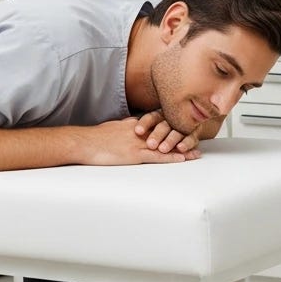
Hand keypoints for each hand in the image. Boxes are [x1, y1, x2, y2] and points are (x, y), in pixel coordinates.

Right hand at [81, 117, 197, 165]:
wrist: (83, 142)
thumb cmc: (94, 137)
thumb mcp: (113, 127)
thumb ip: (126, 127)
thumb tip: (133, 127)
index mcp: (135, 124)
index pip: (159, 122)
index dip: (174, 125)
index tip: (185, 128)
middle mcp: (140, 131)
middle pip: (167, 132)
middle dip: (183, 136)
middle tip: (197, 139)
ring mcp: (138, 142)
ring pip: (166, 144)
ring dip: (182, 149)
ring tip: (196, 153)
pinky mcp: (134, 155)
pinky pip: (156, 156)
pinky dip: (170, 157)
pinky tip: (181, 159)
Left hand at [133, 111, 202, 156]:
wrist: (194, 113)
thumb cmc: (166, 123)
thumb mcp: (152, 123)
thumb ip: (138, 124)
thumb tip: (122, 125)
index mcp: (161, 114)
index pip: (151, 117)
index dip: (144, 124)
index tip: (137, 131)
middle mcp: (172, 118)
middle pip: (164, 126)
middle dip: (157, 135)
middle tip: (150, 144)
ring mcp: (184, 125)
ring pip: (177, 132)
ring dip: (170, 141)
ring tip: (163, 149)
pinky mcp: (194, 132)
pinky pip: (191, 138)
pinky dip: (187, 143)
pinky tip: (182, 148)